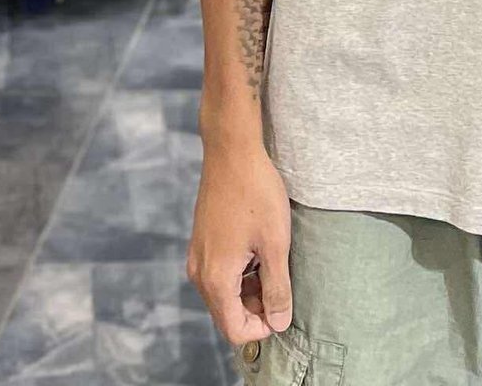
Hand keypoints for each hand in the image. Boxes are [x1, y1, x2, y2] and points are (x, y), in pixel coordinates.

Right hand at [187, 139, 293, 344]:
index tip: (284, 309)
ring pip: (224, 294)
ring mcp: (197, 256)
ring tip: (274, 262)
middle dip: (257, 310)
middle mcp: (199, 273)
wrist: (231, 151)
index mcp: (216, 279)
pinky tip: (260, 249)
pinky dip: (241, 273)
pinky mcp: (201, 242)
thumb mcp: (275, 243)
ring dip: (250, 290)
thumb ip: (277, 288)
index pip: (235, 330)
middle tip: (283, 285)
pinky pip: (220, 274)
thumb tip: (280, 323)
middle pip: (228, 314)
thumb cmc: (256, 193)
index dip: (263, 328)